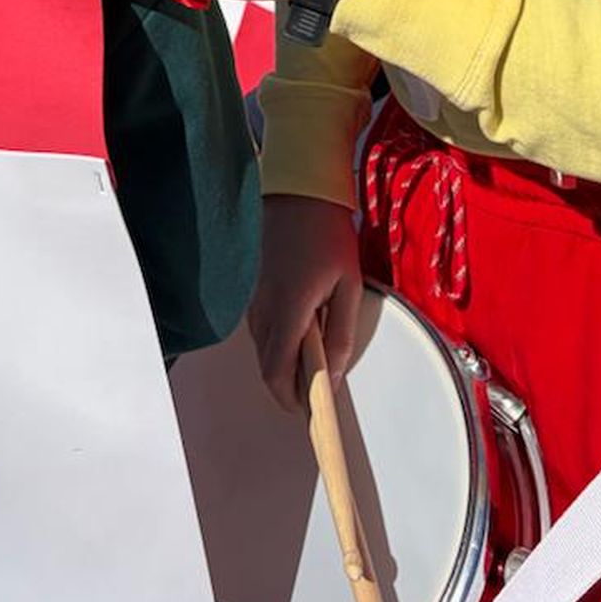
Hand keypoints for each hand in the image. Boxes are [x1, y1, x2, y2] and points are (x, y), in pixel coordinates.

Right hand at [251, 194, 364, 406]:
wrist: (298, 189)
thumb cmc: (329, 235)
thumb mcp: (348, 285)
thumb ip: (341, 335)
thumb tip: (331, 377)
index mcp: (289, 310)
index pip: (277, 372)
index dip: (291, 399)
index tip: (310, 412)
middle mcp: (263, 308)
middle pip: (267, 366)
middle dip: (289, 386)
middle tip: (317, 390)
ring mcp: (253, 297)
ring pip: (263, 348)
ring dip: (284, 362)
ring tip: (315, 358)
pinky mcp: (252, 287)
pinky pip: (261, 327)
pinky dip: (278, 341)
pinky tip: (301, 330)